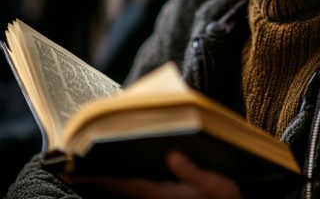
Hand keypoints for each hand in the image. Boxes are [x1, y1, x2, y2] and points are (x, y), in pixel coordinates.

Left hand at [63, 150, 242, 198]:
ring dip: (109, 180)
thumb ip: (195, 173)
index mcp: (162, 193)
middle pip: (119, 188)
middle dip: (97, 178)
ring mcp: (159, 198)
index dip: (98, 179)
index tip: (74, 173)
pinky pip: (138, 189)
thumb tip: (173, 155)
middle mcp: (155, 197)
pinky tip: (123, 172)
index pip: (123, 185)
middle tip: (73, 166)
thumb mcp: (217, 187)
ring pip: (127, 189)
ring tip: (91, 165)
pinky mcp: (165, 197)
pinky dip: (124, 181)